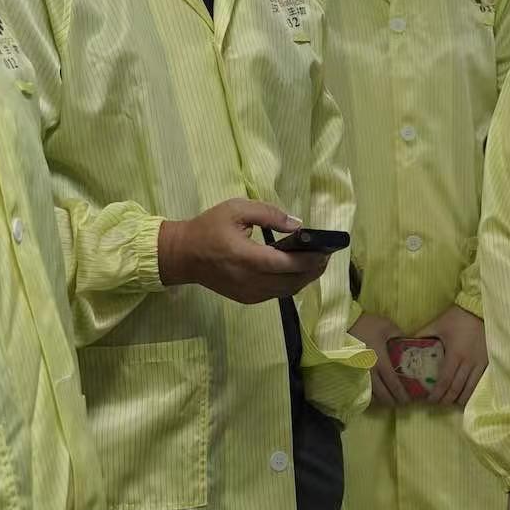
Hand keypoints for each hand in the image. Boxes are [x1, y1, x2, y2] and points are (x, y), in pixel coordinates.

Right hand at [159, 198, 328, 304]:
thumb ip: (268, 214)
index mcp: (246, 257)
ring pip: (286, 291)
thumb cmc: (209, 228)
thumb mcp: (236, 209)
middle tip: (325, 255)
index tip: (325, 250)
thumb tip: (297, 225)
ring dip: (304, 279)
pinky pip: (276, 295)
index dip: (309, 259)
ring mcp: (248, 293)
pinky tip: (296, 271)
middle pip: (291, 282)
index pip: (286, 264)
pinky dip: (290, 284)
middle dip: (312, 270)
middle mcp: (249, 280)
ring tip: (315, 263)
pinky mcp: (246, 299)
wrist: (183, 256)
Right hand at [351, 311, 406, 411]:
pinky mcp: (350, 372)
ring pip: (371, 394)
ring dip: (380, 400)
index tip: (408, 399)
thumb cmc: (367, 325)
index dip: (401, 394)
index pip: (393, 383)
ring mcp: (359, 373)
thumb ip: (400, 337)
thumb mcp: (388, 327)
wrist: (343, 324)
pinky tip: (373, 395)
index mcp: (381, 361)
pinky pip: (360, 389)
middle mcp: (370, 371)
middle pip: (382, 394)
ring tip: (388, 400)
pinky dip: (368, 395)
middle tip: (400, 402)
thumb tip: (410, 345)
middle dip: (392, 401)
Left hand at [425, 306, 488, 408]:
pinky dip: (472, 392)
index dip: (437, 394)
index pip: (444, 381)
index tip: (430, 399)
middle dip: (446, 400)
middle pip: (456, 389)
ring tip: (451, 402)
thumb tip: (406, 343)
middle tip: (438, 403)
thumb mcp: (437, 324)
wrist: (480, 310)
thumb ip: (422, 335)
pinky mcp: (488, 362)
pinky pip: (480, 383)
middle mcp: (468, 362)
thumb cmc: (457, 318)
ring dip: (460, 399)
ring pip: (470, 389)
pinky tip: (466, 395)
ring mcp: (480, 364)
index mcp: (455, 355)